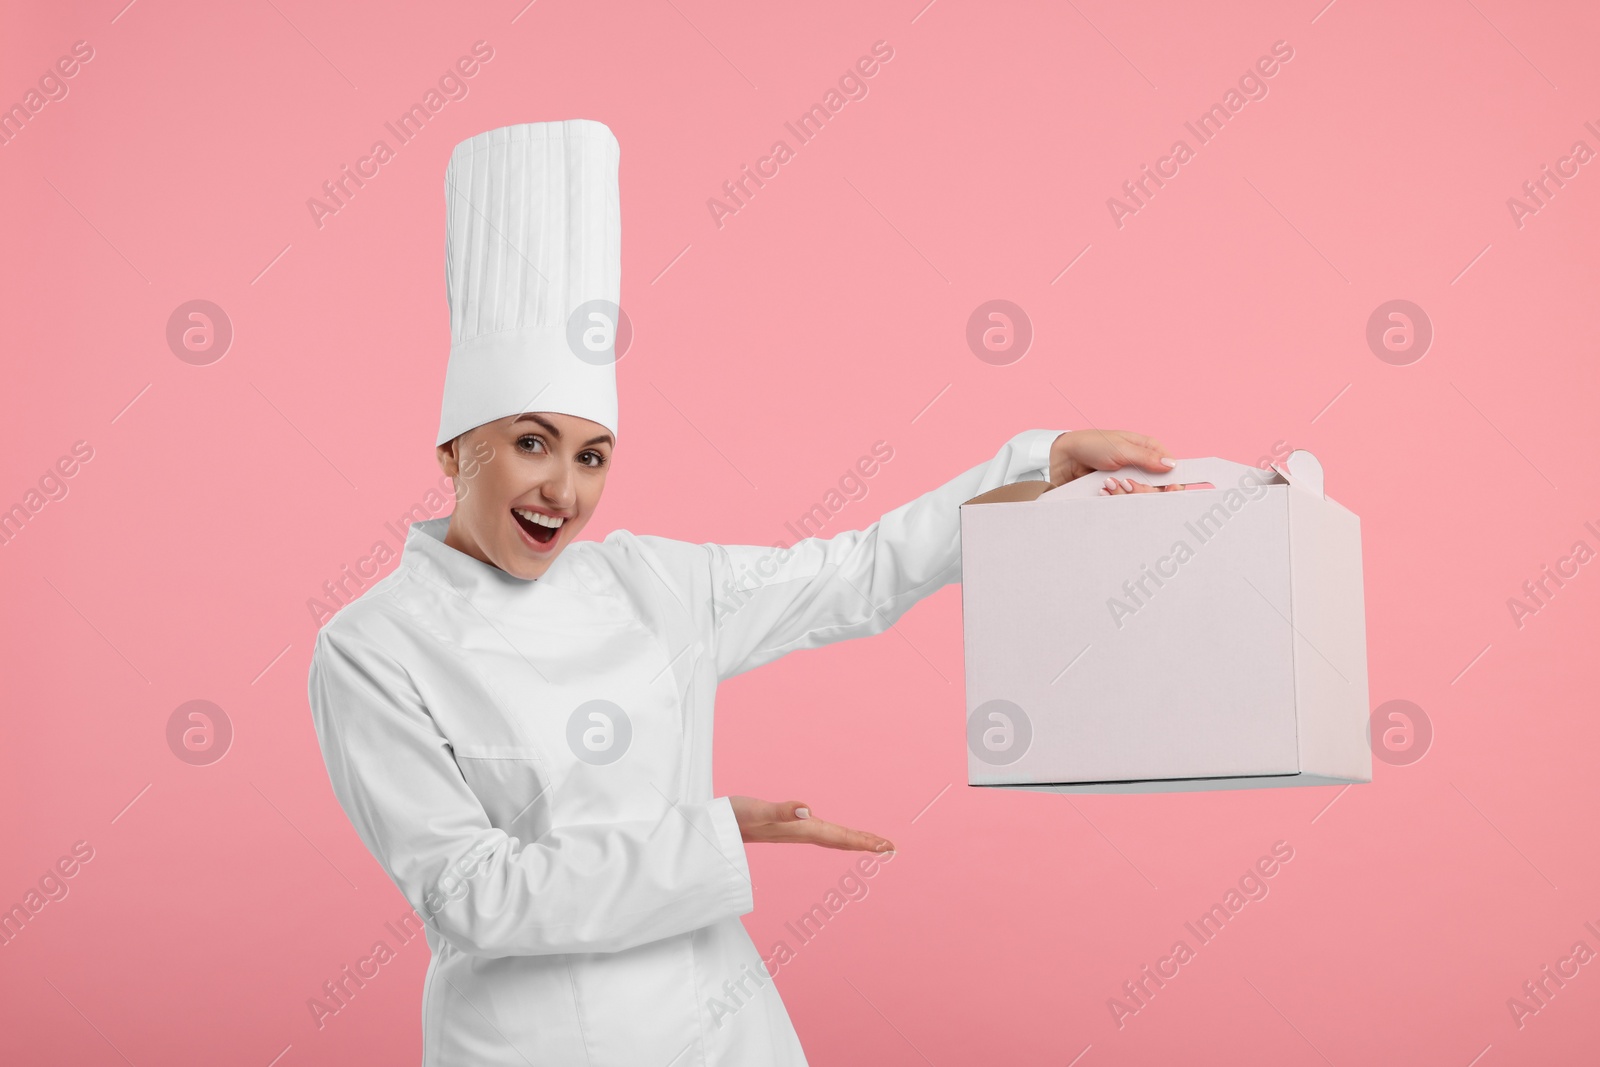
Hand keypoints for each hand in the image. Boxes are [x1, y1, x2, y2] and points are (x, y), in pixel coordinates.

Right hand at [729, 796, 894, 852]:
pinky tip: (832, 832)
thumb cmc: (733, 817)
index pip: (839, 837)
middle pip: (839, 840)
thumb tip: (807, 809)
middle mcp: (799, 832)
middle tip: (891, 847)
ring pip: (830, 838)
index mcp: (800, 830)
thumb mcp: (757, 810)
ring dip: (851, 840)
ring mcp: (792, 832)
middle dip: (865, 843)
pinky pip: (817, 833)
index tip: (888, 847)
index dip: (864, 841)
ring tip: (870, 843)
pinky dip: (832, 834)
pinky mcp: (783, 827)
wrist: (712, 828)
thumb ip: (781, 810)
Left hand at [1049, 429, 1184, 493]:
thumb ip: (1146, 458)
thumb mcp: (1120, 448)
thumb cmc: (1092, 444)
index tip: (1169, 490)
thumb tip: (1171, 465)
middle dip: (1142, 491)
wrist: (1064, 456)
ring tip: (1108, 485)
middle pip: (1157, 489)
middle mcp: (1142, 467)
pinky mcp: (1116, 492)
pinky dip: (1113, 500)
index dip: (1174, 482)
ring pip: (1140, 499)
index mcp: (1148, 450)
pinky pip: (1123, 504)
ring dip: (1125, 496)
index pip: (1172, 469)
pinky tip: (1102, 491)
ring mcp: (1129, 480)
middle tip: (1126, 485)